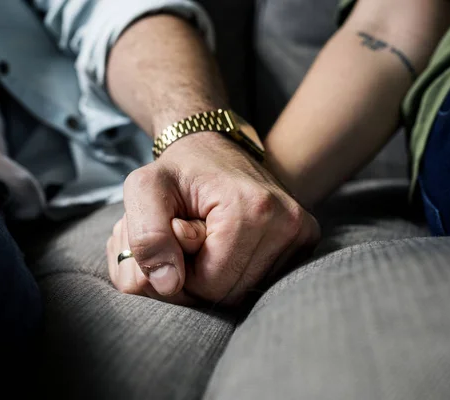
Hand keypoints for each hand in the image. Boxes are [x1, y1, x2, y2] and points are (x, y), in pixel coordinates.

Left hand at [111, 132, 319, 304]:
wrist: (214, 147)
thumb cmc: (177, 170)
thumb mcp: (144, 190)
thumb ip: (147, 237)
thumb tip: (167, 285)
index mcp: (252, 208)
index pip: (211, 284)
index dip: (183, 271)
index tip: (179, 234)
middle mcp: (287, 221)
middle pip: (233, 294)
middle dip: (201, 276)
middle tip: (191, 236)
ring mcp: (302, 231)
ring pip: (248, 291)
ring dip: (218, 274)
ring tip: (209, 237)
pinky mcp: (306, 239)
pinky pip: (263, 280)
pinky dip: (239, 270)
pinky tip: (229, 242)